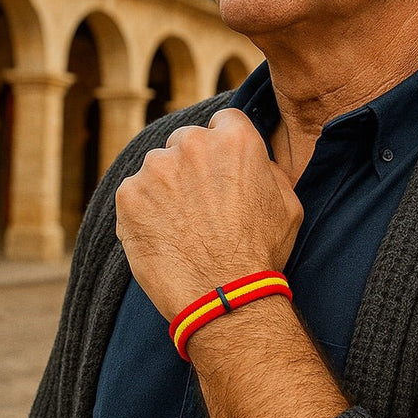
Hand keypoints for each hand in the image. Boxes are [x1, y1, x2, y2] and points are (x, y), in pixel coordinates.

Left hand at [115, 108, 303, 320]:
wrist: (224, 297)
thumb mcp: (288, 204)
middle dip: (192, 163)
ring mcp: (156, 168)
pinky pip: (134, 193)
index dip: (223, 144)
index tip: (222, 167)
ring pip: (158, 166)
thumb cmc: (261, 253)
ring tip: (181, 224)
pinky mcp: (129, 195)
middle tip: (201, 201)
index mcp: (234, 139)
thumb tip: (256, 160)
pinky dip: (144, 210)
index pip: (223, 121)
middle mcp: (192, 143)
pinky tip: (162, 234)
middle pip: (187, 140)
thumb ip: (269, 169)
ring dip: (166, 185)